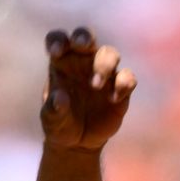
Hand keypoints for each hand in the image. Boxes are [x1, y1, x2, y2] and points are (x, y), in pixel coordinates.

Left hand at [40, 27, 135, 152]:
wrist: (77, 143)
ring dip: (104, 65)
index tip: (56, 52)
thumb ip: (53, 109)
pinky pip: (127, 77)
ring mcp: (104, 73)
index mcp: (62, 62)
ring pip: (110, 53)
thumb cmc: (59, 124)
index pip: (58, 40)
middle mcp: (83, 62)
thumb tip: (60, 99)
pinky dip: (123, 84)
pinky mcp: (121, 88)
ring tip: (95, 85)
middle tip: (82, 45)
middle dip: (85, 37)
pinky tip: (113, 99)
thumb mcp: (51, 121)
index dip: (58, 40)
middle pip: (86, 37)